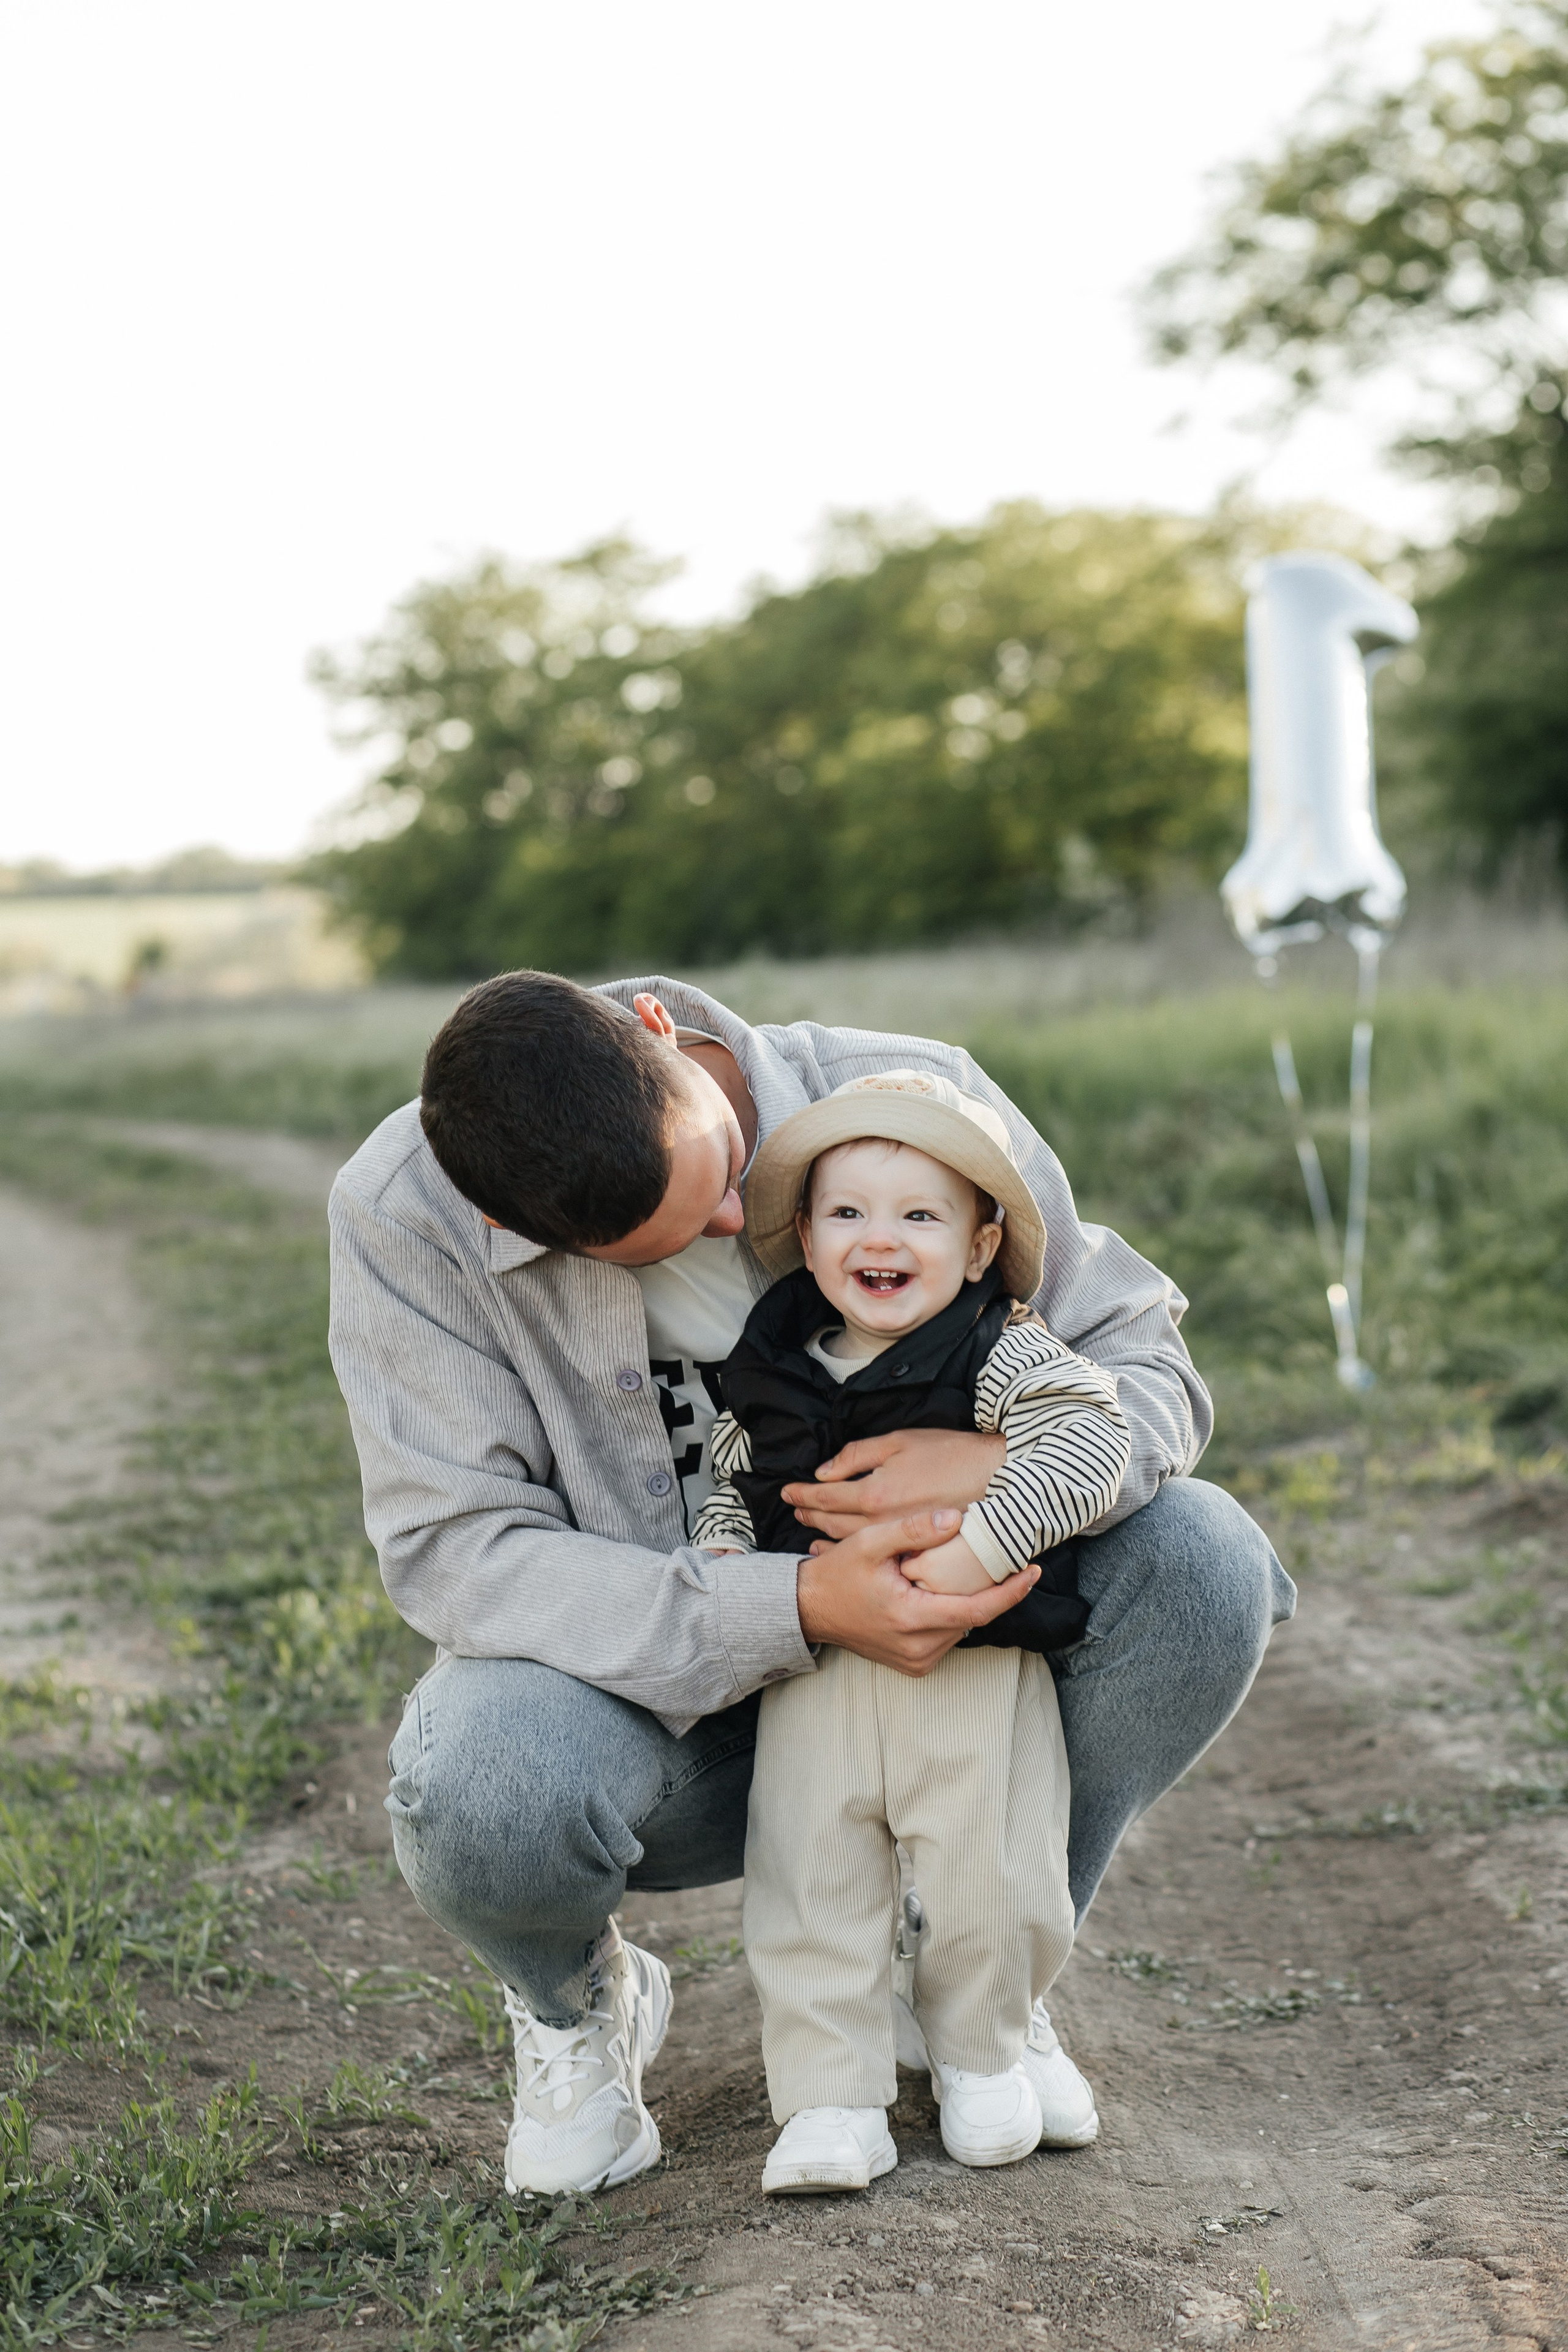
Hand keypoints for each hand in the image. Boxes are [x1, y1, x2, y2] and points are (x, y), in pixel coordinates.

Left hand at [782, 1427, 1006, 1539]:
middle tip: (795, 1510)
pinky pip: (876, 1557)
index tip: (787, 1491)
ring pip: (851, 1544)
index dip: (803, 1494)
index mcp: (874, 1493)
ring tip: (811, 1536)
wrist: (999, 1480)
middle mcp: (881, 1524)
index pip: (825, 1496)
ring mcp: (898, 1543)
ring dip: (826, 1539)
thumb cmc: (952, 1454)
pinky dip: (856, 1555)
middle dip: (810, 1515)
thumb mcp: (899, 1441)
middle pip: (833, 1523)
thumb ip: (857, 1455)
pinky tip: (849, 1555)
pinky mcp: (916, 1554)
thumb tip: (825, 1471)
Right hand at [795, 1510, 1038, 1677]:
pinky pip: (947, 1637)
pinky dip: (950, 1614)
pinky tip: (939, 1592)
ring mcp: (916, 1661)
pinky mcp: (914, 1665)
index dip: (1010, 1592)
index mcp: (911, 1619)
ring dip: (967, 1602)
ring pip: (962, 1628)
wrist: (809, 1610)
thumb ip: (913, 1530)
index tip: (1033, 1571)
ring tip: (961, 1571)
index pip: (977, 1609)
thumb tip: (956, 1518)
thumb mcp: (870, 1541)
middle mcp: (918, 1649)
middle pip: (972, 1618)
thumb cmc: (837, 1573)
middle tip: (997, 1558)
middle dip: (987, 1589)